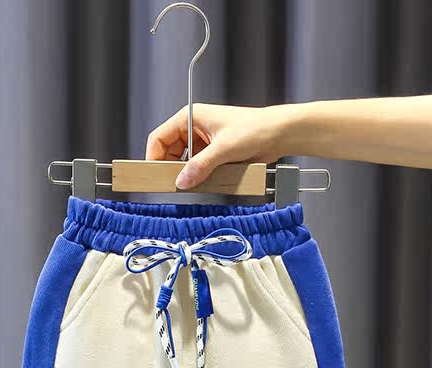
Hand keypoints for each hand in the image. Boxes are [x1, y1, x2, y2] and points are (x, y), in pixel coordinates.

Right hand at [146, 103, 288, 188]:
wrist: (278, 134)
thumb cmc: (255, 128)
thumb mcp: (224, 148)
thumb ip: (201, 166)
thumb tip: (182, 181)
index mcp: (190, 117)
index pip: (159, 138)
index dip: (153, 157)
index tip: (154, 175)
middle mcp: (193, 129)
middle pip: (168, 153)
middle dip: (171, 169)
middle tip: (174, 185)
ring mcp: (203, 143)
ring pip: (183, 163)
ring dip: (186, 174)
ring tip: (192, 183)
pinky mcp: (212, 155)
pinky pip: (197, 169)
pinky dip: (198, 177)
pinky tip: (204, 182)